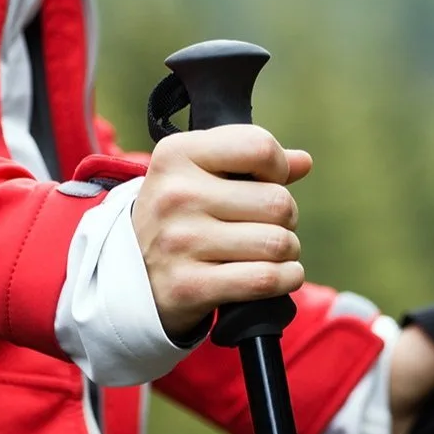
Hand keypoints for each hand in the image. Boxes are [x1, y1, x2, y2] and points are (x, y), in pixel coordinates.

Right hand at [133, 125, 312, 337]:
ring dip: (287, 252)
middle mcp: (175, 195)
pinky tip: (280, 276)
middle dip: (286, 218)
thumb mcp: (197, 176)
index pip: (259, 147)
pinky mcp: (190, 286)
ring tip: (268, 252)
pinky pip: (266, 279)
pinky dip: (287, 278)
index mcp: (176, 155)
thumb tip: (303, 161)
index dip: (277, 169)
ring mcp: (180, 242)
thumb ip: (249, 162)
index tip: (266, 183)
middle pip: (278, 202)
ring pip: (278, 243)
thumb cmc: (178, 219)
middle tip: (267, 227)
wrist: (130, 277)